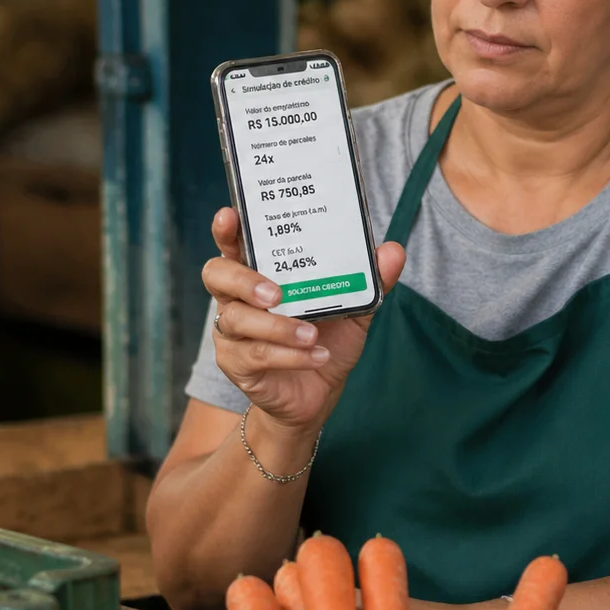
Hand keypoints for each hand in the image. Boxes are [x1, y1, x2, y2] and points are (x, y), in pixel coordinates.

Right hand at [202, 207, 404, 434]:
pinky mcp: (237, 364)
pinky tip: (316, 355)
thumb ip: (370, 279)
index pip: (234, 244)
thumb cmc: (327, 339)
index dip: (227, 230)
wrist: (320, 394)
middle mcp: (237, 298)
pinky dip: (289, 355)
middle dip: (243, 280)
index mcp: (259, 272)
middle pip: (217, 275)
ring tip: (311, 334)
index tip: (230, 216)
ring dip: (277, 326)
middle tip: (276, 293)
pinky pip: (256, 355)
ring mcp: (231, 332)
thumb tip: (392, 251)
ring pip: (237, 319)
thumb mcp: (353, 308)